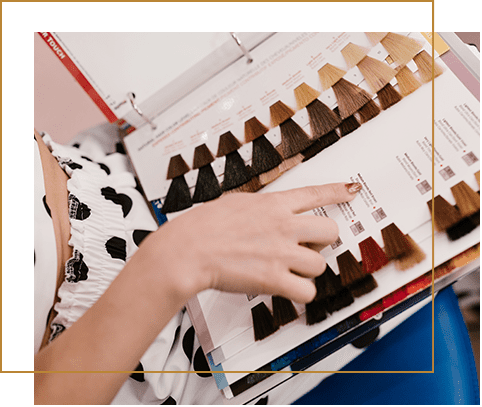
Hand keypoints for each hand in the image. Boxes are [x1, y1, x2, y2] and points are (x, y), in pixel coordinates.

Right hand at [138, 182, 360, 303]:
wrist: (188, 249)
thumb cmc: (203, 226)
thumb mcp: (235, 203)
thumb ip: (260, 207)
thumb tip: (270, 211)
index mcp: (273, 204)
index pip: (314, 193)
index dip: (337, 191)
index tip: (352, 190)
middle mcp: (283, 226)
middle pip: (330, 232)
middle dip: (322, 243)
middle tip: (307, 248)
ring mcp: (281, 252)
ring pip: (320, 265)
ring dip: (306, 271)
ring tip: (286, 271)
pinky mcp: (275, 278)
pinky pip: (307, 291)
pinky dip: (299, 293)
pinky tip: (285, 288)